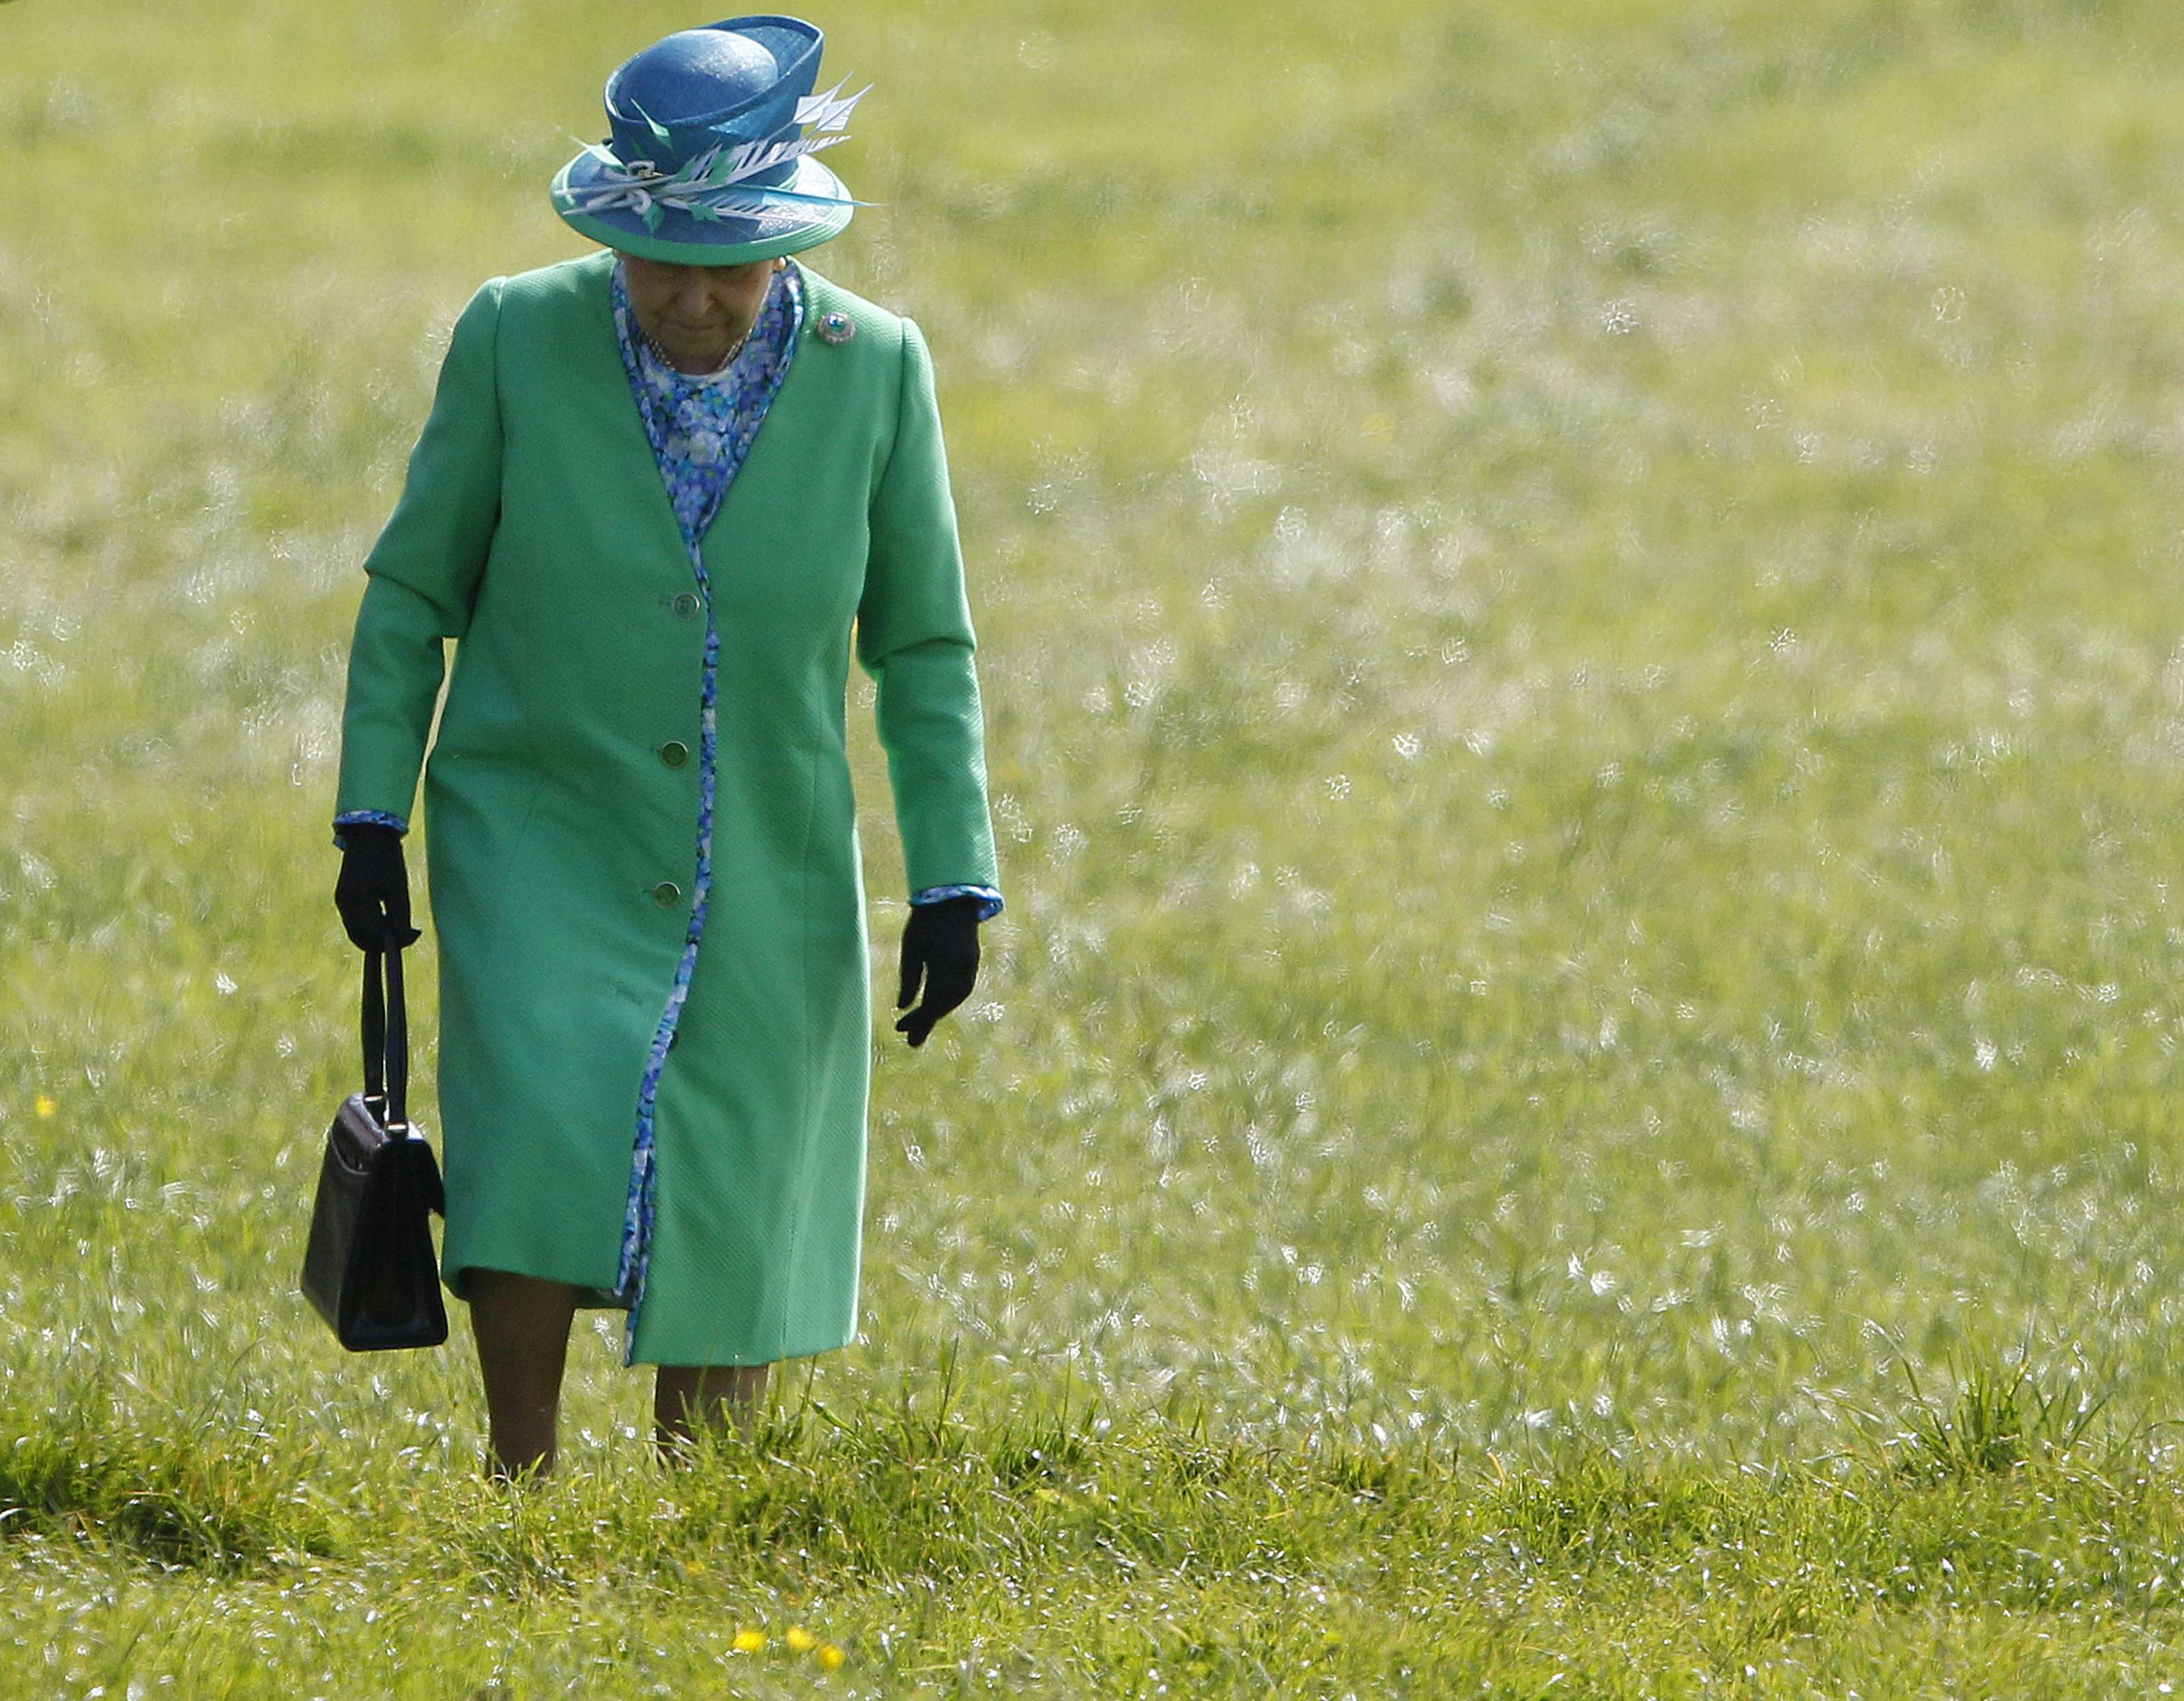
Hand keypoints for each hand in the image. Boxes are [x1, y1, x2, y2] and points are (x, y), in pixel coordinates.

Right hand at [334, 823, 422, 951]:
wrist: (369, 834)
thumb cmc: (387, 859)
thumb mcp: (398, 888)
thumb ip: (400, 918)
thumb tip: (406, 939)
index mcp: (356, 902)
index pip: (370, 938)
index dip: (391, 944)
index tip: (411, 936)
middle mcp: (344, 905)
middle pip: (360, 939)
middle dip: (382, 942)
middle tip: (406, 933)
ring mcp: (341, 901)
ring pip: (357, 931)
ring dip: (375, 935)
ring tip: (397, 924)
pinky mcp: (343, 897)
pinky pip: (355, 921)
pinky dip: (369, 925)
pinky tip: (386, 917)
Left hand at [895, 896, 980, 1047]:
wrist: (953, 898)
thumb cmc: (926, 920)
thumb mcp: (911, 947)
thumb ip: (909, 978)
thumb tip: (902, 1006)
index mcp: (944, 966)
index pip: (930, 1003)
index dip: (917, 1021)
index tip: (901, 1032)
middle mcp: (961, 970)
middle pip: (943, 1005)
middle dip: (926, 1022)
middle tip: (909, 1038)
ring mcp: (970, 967)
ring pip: (954, 1000)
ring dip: (937, 1012)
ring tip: (921, 1023)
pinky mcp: (972, 963)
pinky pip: (961, 990)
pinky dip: (947, 1001)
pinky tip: (936, 1005)